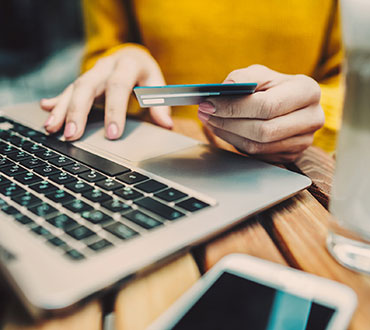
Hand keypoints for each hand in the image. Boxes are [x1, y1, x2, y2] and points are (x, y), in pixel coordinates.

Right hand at [40, 45, 172, 140]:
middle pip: (87, 86)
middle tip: (72, 135)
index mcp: (127, 65)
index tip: (112, 134)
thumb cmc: (145, 73)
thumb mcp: (157, 84)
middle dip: (78, 111)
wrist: (131, 55)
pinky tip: (46, 110)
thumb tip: (166, 124)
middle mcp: (106, 66)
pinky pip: (67, 90)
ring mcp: (92, 72)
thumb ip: (160, 103)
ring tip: (52, 129)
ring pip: (73, 88)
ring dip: (61, 109)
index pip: (118, 87)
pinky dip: (57, 101)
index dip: (115, 111)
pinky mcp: (84, 80)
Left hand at [197, 65, 323, 162]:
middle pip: (263, 130)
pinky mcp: (291, 155)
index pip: (267, 105)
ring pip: (258, 146)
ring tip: (209, 120)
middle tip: (204, 113)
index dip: (234, 107)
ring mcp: (303, 141)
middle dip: (227, 122)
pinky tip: (222, 129)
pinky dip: (234, 142)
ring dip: (227, 133)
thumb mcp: (260, 74)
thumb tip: (225, 89)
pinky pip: (257, 155)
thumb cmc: (272, 86)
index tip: (209, 103)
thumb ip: (244, 77)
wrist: (287, 104)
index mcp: (308, 91)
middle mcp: (312, 118)